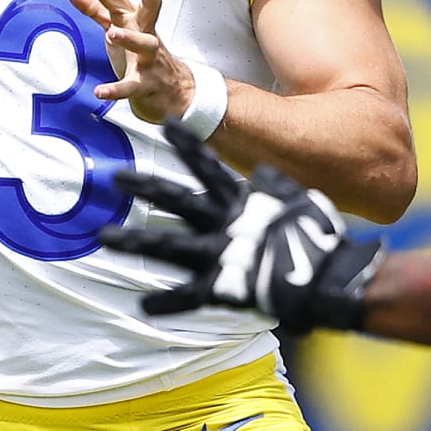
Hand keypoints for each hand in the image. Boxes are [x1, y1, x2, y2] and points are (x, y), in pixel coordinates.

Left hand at [63, 0, 194, 124]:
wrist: (172, 91)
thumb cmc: (139, 54)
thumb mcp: (116, 25)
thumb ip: (92, 5)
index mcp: (134, 19)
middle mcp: (143, 33)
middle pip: (138, 6)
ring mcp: (147, 58)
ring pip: (143, 44)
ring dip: (129, 38)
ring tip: (112, 33)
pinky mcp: (146, 84)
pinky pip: (131, 86)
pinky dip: (116, 89)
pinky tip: (100, 91)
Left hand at [102, 120, 383, 332]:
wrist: (329, 280)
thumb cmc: (317, 239)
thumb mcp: (298, 200)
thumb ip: (274, 185)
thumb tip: (261, 174)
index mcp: (243, 202)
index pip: (209, 166)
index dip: (187, 145)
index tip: (166, 123)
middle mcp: (225, 224)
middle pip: (177, 200)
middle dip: (145, 186)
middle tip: (116, 176)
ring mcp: (220, 256)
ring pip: (167, 246)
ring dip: (133, 241)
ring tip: (102, 237)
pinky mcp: (221, 289)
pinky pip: (187, 297)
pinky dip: (165, 303)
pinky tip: (142, 306)